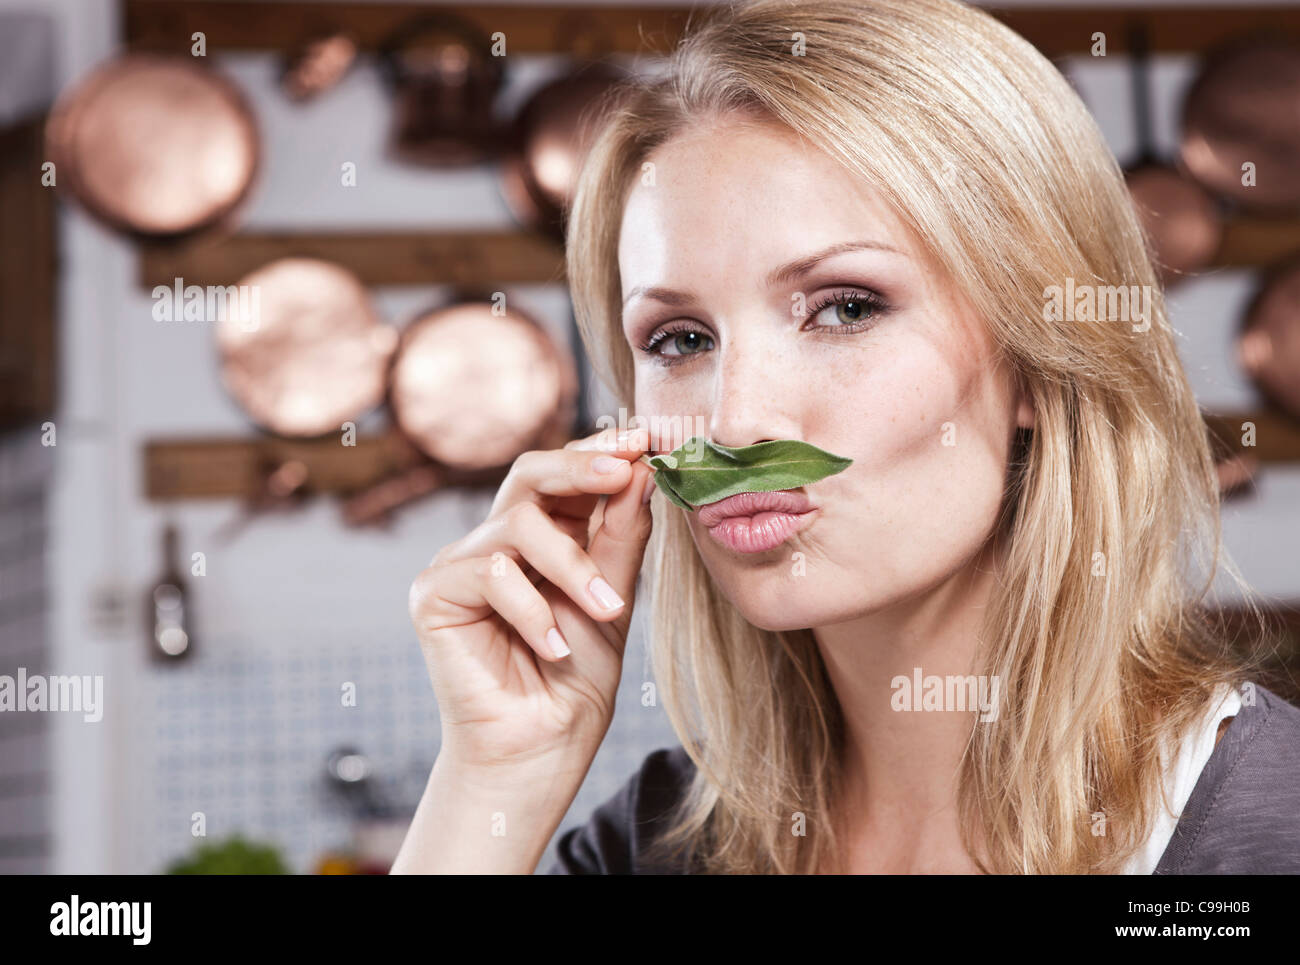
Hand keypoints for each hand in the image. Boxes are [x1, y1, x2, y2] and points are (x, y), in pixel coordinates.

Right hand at [408, 427, 655, 772]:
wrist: (541, 752)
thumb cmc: (574, 682)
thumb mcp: (612, 600)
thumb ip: (620, 538)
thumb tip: (640, 470)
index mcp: (542, 537)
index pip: (564, 475)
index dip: (601, 451)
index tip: (646, 439)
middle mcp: (497, 541)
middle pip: (529, 473)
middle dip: (582, 466)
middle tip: (626, 468)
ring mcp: (461, 564)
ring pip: (518, 524)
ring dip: (571, 566)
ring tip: (605, 612)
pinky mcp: (432, 594)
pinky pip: (488, 571)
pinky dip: (531, 608)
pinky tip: (552, 647)